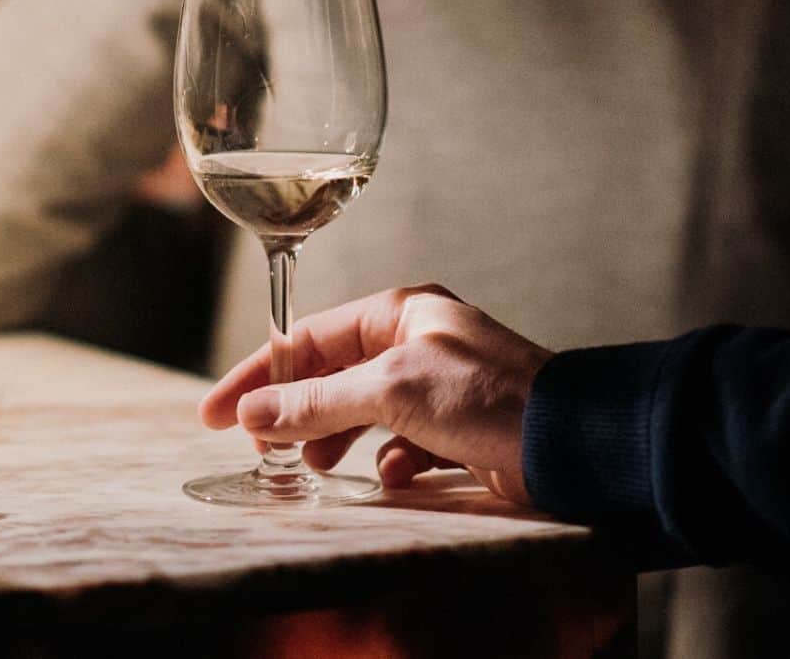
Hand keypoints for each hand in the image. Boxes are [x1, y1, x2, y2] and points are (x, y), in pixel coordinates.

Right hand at [199, 285, 553, 503]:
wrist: (573, 442)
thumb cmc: (488, 397)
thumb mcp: (391, 391)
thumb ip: (317, 402)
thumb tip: (253, 411)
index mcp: (399, 313)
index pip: (308, 338)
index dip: (258, 375)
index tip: (217, 413)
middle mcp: (415, 343)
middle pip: (331, 376)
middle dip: (295, 413)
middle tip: (264, 449)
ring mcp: (437, 386)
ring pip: (361, 413)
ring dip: (335, 439)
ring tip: (316, 464)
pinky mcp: (457, 430)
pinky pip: (402, 445)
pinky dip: (389, 462)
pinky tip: (391, 475)